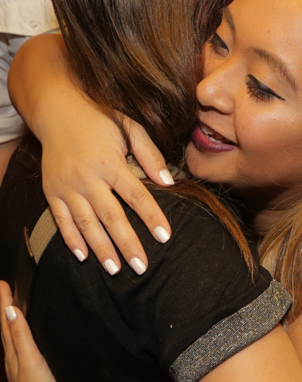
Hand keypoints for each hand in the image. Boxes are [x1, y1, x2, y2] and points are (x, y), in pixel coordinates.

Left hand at [0, 281, 64, 381]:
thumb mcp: (31, 363)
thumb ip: (22, 337)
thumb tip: (11, 310)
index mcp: (12, 354)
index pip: (6, 322)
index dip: (4, 302)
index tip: (3, 282)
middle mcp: (13, 360)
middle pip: (7, 328)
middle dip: (5, 308)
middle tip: (5, 289)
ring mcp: (21, 369)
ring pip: (13, 338)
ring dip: (12, 321)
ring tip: (13, 307)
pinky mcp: (30, 376)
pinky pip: (21, 348)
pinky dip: (21, 336)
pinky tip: (27, 338)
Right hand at [41, 101, 172, 274]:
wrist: (57, 111)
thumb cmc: (100, 120)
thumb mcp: (130, 129)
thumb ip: (150, 154)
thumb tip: (169, 181)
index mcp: (110, 162)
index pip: (136, 195)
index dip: (151, 216)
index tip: (165, 236)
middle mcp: (87, 177)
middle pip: (111, 216)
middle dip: (127, 243)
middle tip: (141, 266)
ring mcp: (67, 186)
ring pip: (86, 224)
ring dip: (101, 249)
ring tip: (115, 269)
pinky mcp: (52, 191)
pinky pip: (61, 220)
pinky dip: (71, 240)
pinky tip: (83, 257)